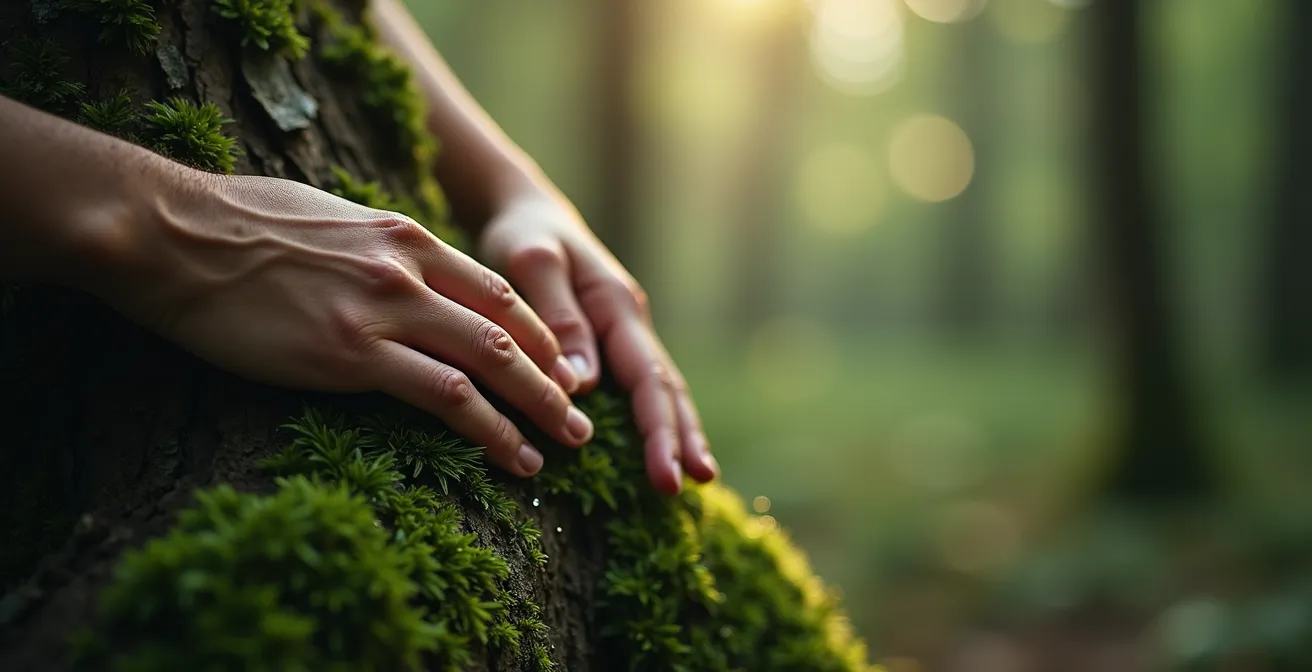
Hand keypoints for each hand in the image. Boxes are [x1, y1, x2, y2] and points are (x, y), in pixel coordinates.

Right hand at [95, 170, 594, 476]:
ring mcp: (383, 310)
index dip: (534, 333)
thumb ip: (376, 246)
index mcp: (403, 236)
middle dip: (553, 377)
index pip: (494, 287)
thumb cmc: (236, 226)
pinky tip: (514, 457)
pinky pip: (445, 397)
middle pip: (506, 327)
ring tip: (567, 445)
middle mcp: (407, 270)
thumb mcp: (328, 219)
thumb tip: (396, 267)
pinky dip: (491, 431)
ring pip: (490, 364)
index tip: (555, 367)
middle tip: (581, 417)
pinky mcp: (351, 355)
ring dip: (538, 409)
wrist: (174, 236)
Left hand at [477, 192, 718, 493]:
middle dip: (681, 438)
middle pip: (665, 388)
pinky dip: (655, 419)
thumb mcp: (531, 263)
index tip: (667, 475)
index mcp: (617, 305)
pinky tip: (662, 448)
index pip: (648, 378)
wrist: (524, 211)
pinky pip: (637, 387)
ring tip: (697, 478)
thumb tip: (582, 383)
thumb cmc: (522, 234)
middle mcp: (629, 322)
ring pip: (658, 389)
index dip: (660, 430)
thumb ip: (558, 317)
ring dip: (677, 433)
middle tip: (694, 484)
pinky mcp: (607, 343)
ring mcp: (622, 333)